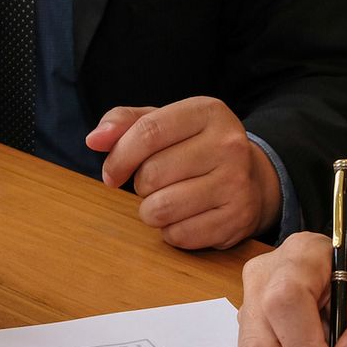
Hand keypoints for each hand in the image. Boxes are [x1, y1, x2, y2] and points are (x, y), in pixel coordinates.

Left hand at [87, 96, 280, 249]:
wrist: (253, 179)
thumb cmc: (195, 148)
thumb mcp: (165, 124)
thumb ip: (124, 124)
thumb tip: (94, 140)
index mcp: (208, 112)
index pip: (147, 133)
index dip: (119, 158)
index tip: (111, 174)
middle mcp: (228, 144)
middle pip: (151, 174)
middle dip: (141, 185)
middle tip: (155, 184)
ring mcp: (236, 183)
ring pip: (161, 208)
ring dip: (151, 211)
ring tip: (167, 201)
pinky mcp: (236, 219)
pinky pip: (179, 234)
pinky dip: (171, 231)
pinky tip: (185, 217)